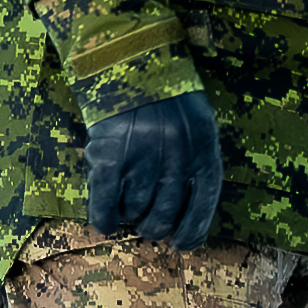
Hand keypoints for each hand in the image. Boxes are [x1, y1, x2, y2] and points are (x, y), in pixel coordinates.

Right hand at [86, 90, 223, 248]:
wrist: (131, 63)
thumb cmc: (168, 99)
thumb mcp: (198, 124)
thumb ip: (196, 163)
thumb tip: (187, 215)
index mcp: (203, 148)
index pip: (203, 203)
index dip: (193, 230)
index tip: (182, 244)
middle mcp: (175, 157)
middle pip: (164, 216)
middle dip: (154, 225)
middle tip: (146, 220)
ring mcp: (142, 160)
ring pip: (134, 213)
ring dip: (129, 216)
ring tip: (127, 200)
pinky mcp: (109, 160)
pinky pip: (105, 207)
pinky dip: (104, 220)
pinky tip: (105, 221)